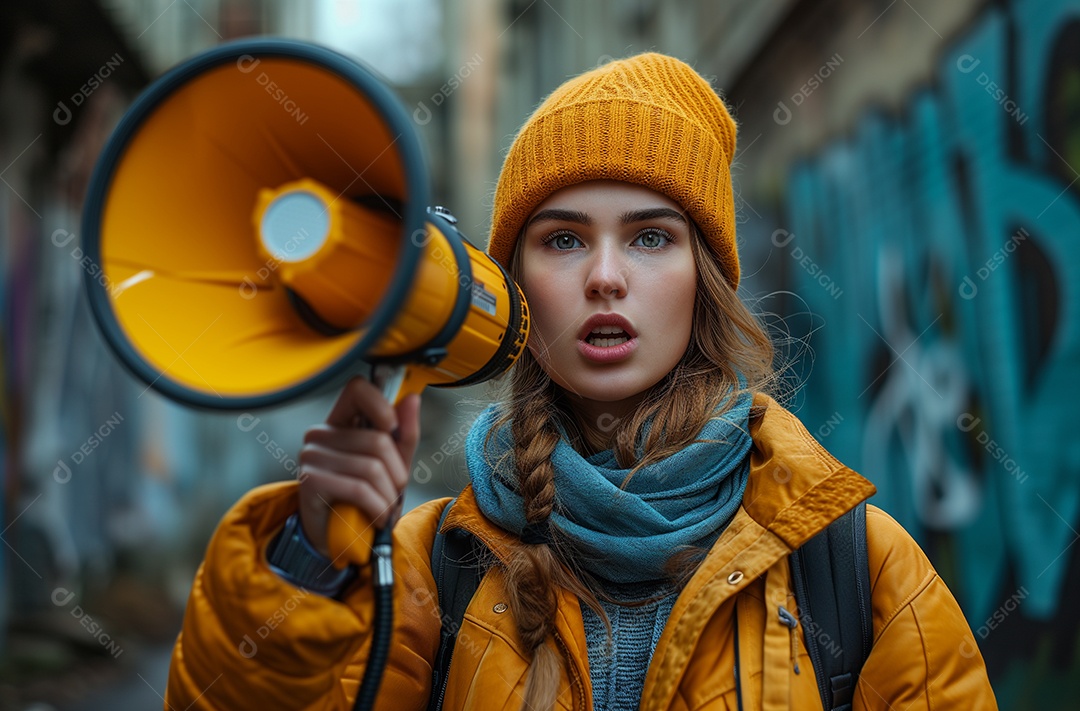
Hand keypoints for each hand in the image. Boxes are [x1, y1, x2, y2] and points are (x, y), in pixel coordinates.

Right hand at [296, 377, 420, 556]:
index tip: (392, 429)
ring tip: (385, 508)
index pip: (357, 389)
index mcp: (340, 422)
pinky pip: (358, 488)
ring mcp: (311, 456)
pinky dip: (377, 507)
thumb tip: (411, 398)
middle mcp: (321, 434)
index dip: (381, 405)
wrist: (339, 541)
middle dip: (397, 473)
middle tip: (394, 492)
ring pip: (372, 467)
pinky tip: (377, 517)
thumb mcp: (393, 465)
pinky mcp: (310, 481)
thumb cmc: (365, 499)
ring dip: (388, 496)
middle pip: (378, 440)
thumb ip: (403, 434)